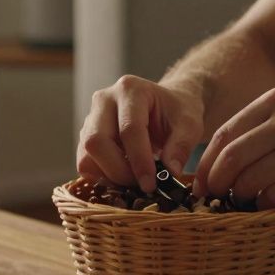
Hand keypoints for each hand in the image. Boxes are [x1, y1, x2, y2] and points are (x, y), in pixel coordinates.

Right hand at [77, 75, 204, 192]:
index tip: (151, 184)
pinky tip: (124, 178)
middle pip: (96, 141)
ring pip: (85, 155)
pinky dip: (102, 177)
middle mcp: (104, 100)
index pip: (129, 129)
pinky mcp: (86, 135)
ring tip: (134, 182)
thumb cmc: (177, 112)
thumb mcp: (190, 124)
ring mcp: (91, 117)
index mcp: (130, 89)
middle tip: (142, 185)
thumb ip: (182, 146)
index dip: (139, 161)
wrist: (165, 106)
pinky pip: (85, 163)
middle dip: (118, 171)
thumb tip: (170, 172)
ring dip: (108, 176)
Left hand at [193, 88, 274, 207]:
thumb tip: (222, 159)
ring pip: (252, 179)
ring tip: (242, 202)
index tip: (200, 183)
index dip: (207, 163)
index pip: (224, 134)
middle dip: (216, 183)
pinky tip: (268, 204)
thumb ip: (262, 126)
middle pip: (232, 158)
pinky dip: (266, 204)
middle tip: (213, 198)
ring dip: (240, 197)